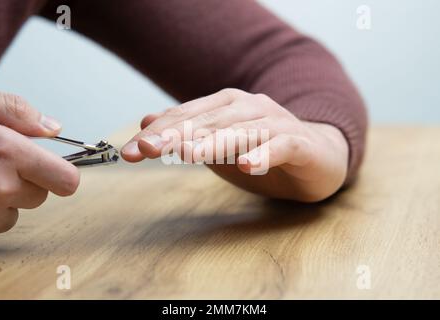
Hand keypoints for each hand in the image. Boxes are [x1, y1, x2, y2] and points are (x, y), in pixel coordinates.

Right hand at [0, 91, 79, 245]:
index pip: (67, 181)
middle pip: (40, 197)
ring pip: (13, 215)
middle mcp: (0, 187)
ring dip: (2, 202)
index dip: (62, 175)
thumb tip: (54, 128)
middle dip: (25, 184)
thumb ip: (17, 112)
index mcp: (9, 152)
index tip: (53, 170)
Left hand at [121, 89, 347, 201]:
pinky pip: (282, 146)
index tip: (130, 151)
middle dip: (176, 135)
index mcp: (228, 105)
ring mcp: (278, 123)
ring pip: (243, 131)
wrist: (317, 157)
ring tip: (189, 155)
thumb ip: (187, 132)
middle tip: (147, 149)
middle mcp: (251, 107)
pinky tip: (248, 165)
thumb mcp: (218, 145)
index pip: (188, 116)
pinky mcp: (301, 143)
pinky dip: (265, 154)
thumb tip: (147, 121)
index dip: (159, 132)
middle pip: (210, 121)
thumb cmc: (262, 150)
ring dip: (215, 142)